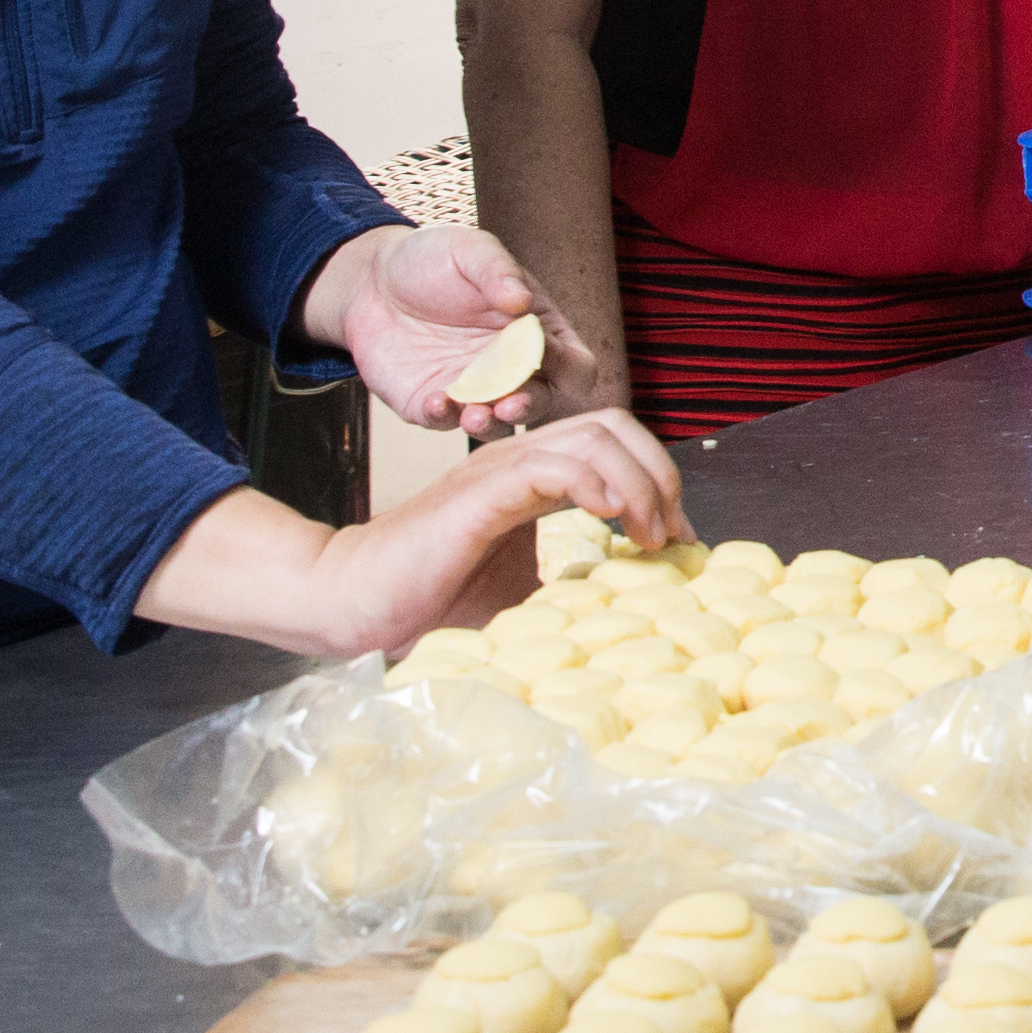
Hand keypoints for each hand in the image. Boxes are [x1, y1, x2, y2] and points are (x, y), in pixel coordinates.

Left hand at [302, 221, 595, 438]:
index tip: (546, 355)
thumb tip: (521, 301)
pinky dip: (443, 418)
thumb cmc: (432, 260)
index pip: (574, 363)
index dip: (568, 365)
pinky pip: (445, 423)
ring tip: (475, 415)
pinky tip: (435, 400)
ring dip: (491, 425)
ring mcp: (474, 391)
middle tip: (512, 403)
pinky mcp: (433, 405)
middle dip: (530, 406)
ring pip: (499, 426)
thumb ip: (496, 271)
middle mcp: (511, 368)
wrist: (371, 282)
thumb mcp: (468, 251)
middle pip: (542, 401)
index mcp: (536, 331)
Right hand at [338, 415, 680, 638]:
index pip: (613, 443)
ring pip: (591, 437)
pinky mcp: (476, 495)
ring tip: (649, 536)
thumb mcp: (521, 593)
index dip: (658, 480)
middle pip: (613, 424)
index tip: (677, 540)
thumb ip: (570, 584)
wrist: (354, 602)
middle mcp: (518, 461)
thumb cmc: (429, 599)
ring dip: (638, 482)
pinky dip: (594, 483)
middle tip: (671, 536)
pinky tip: (611, 518)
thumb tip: (633, 609)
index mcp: (532, 477)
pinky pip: (548, 465)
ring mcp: (496, 471)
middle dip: (660, 473)